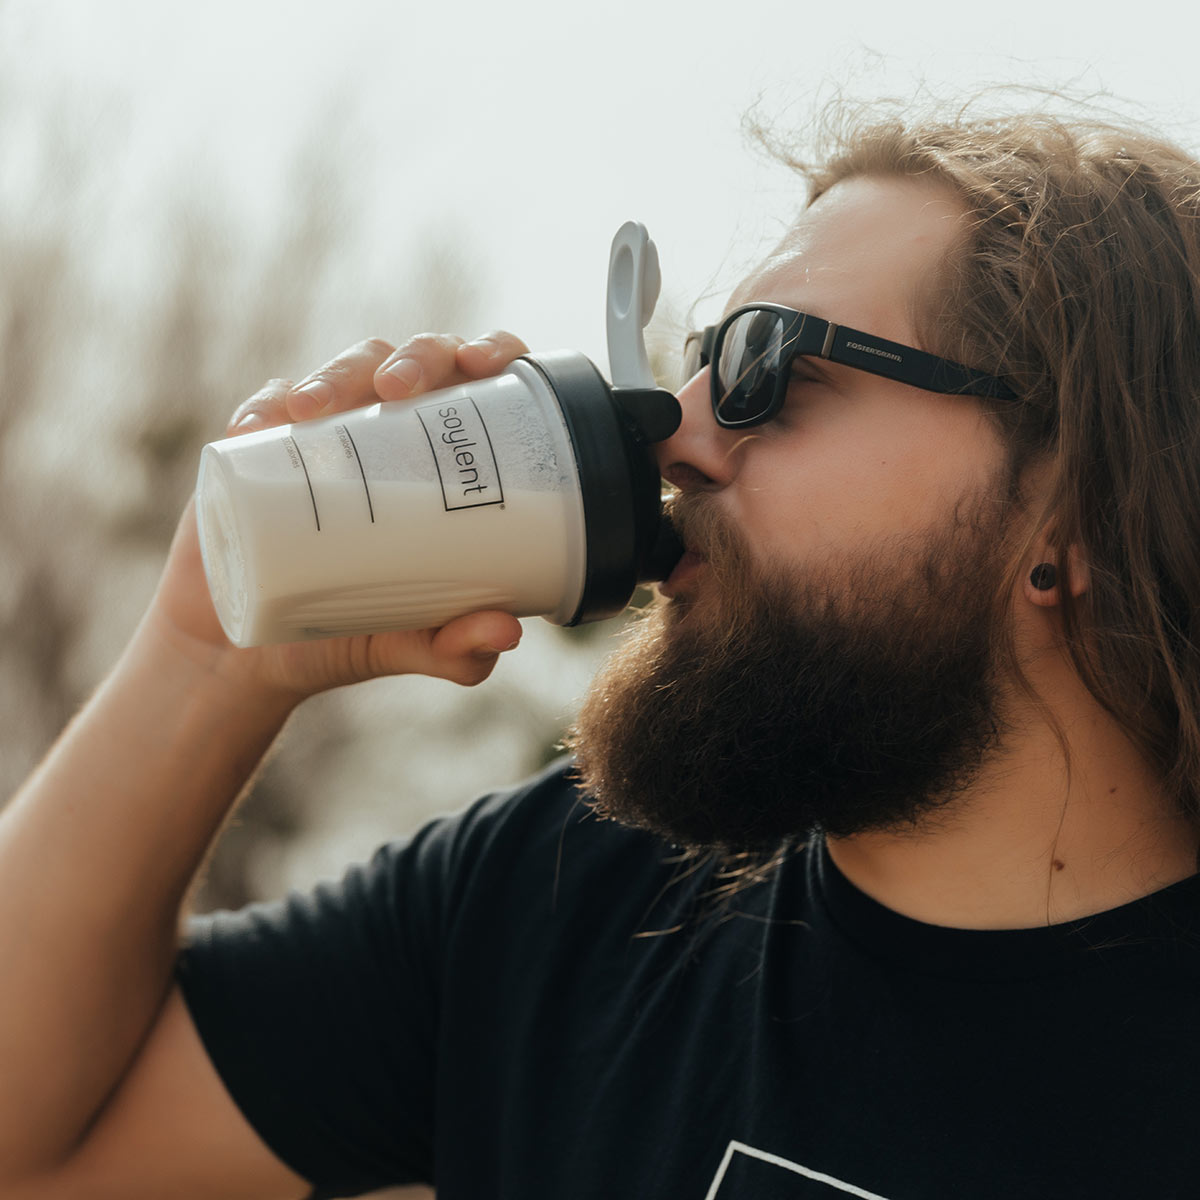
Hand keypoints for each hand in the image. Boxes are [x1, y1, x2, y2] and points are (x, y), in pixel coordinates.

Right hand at [144, 331, 531, 703]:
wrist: (249, 656)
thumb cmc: (348, 635)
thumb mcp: (411, 645)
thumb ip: (458, 649)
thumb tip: (505, 632)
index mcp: (445, 463)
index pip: (484, 385)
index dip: (495, 351)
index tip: (486, 364)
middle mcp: (392, 434)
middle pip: (415, 359)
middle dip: (415, 356)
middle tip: (397, 389)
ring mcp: (327, 434)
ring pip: (344, 369)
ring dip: (335, 374)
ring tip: (314, 410)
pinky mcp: (262, 446)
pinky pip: (265, 406)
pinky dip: (263, 407)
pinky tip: (257, 427)